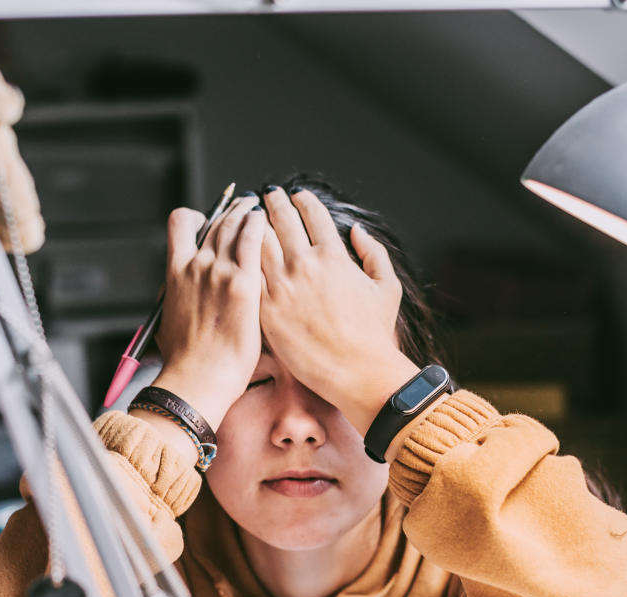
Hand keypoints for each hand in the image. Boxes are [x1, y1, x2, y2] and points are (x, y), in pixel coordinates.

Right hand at [151, 195, 265, 430]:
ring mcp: (219, 271)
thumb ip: (178, 297)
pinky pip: (253, 238)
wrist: (198, 378)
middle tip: (246, 207)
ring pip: (235, 223)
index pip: (181, 222)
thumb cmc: (186, 360)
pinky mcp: (243, 283)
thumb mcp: (170, 320)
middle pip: (216, 221)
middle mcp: (195, 264)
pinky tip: (267, 222)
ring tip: (259, 209)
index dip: (198, 215)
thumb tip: (181, 296)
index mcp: (175, 271)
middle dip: (233, 210)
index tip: (210, 219)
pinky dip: (259, 224)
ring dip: (248, 211)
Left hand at [259, 188, 418, 435]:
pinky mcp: (265, 309)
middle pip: (281, 221)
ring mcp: (281, 286)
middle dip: (273, 202)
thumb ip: (374, 253)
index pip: (313, 215)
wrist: (355, 372)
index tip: (297, 195)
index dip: (303, 200)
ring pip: (257, 242)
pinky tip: (239, 252)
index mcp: (333, 255)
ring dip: (252, 224)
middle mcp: (304, 265)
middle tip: (267, 195)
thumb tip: (357, 231)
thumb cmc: (374, 335)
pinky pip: (247, 274)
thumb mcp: (387, 288)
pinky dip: (241, 258)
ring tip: (248, 217)